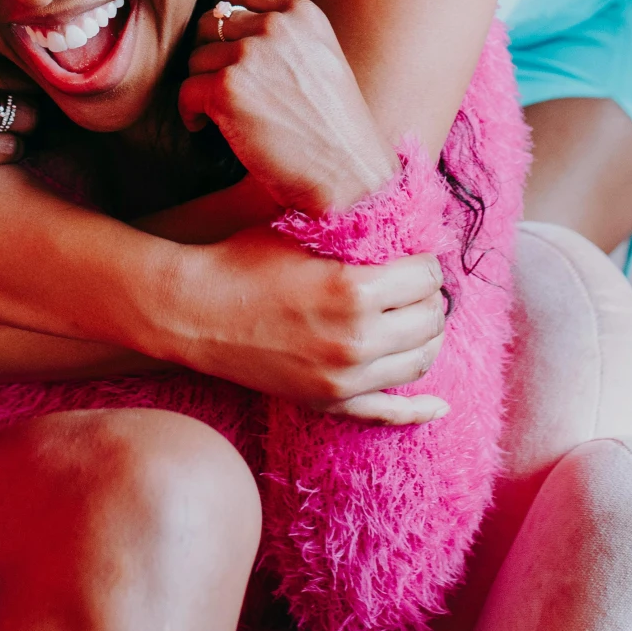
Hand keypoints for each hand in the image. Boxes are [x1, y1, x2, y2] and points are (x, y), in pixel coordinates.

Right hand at [0, 18, 40, 187]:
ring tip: (19, 129)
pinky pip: (6, 148)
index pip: (7, 43)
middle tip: (35, 105)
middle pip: (23, 77)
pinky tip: (2, 150)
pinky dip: (12, 150)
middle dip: (32, 93)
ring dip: (26, 124)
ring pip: (22, 114)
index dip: (23, 62)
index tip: (31, 74)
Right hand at [167, 222, 445, 417]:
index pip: (427, 276)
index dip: (425, 260)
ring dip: (427, 335)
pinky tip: (437, 404)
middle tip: (415, 283)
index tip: (414, 255)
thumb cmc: (244, 261)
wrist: (194, 312)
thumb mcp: (303, 232)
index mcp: (355, 290)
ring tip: (415, 317)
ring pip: (420, 361)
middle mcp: (357, 340)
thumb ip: (355, 231)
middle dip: (429, 296)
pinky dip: (418, 410)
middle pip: (430, 318)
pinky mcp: (328, 401)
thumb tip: (402, 218)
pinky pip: (388, 412)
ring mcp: (344, 377)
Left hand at [178, 0, 396, 217]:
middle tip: (219, 86)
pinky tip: (203, 127)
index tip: (220, 43)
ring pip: (196, 58)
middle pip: (211, 24)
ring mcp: (250, 55)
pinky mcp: (227, 89)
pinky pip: (186, 91)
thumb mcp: (322, 58)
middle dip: (209, 55)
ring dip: (200, 85)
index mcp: (302, 13)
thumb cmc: (334, 127)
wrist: (348, 173)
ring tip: (217, 112)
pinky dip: (189, 112)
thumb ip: (284, 36)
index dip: (223, 17)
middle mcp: (275, 26)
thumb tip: (225, 24)